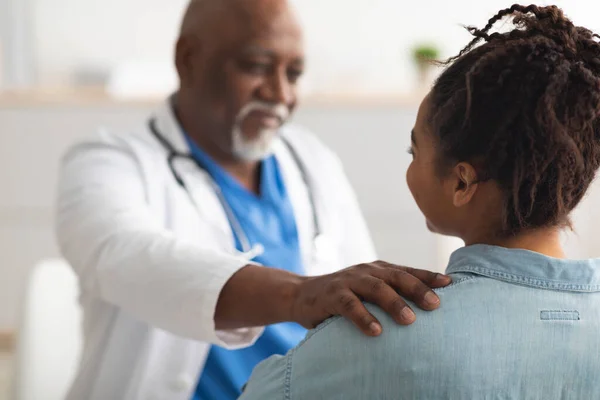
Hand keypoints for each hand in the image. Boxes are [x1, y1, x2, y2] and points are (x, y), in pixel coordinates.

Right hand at [290, 261, 450, 335]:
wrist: (301, 294)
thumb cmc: (343, 296)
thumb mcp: (368, 291)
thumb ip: (389, 294)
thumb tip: (424, 309)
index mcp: (379, 269)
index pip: (408, 271)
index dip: (428, 276)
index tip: (450, 285)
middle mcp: (366, 271)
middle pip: (396, 277)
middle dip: (417, 289)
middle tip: (436, 304)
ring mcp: (348, 281)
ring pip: (375, 288)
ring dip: (394, 303)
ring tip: (410, 320)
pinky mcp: (332, 295)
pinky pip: (350, 305)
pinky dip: (363, 317)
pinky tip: (376, 331)